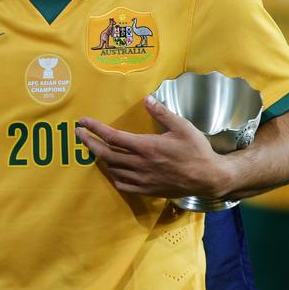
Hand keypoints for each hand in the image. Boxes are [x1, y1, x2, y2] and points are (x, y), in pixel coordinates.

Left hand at [76, 96, 232, 199]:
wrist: (209, 178)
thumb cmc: (197, 151)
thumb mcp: (183, 127)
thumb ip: (163, 113)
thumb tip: (147, 99)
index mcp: (146, 147)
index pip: (112, 137)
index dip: (95, 128)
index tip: (83, 122)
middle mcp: (139, 164)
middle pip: (105, 154)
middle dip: (89, 143)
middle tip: (79, 134)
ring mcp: (141, 179)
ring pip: (112, 169)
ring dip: (100, 158)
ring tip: (94, 148)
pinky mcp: (146, 190)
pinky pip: (122, 184)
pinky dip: (113, 175)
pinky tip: (112, 169)